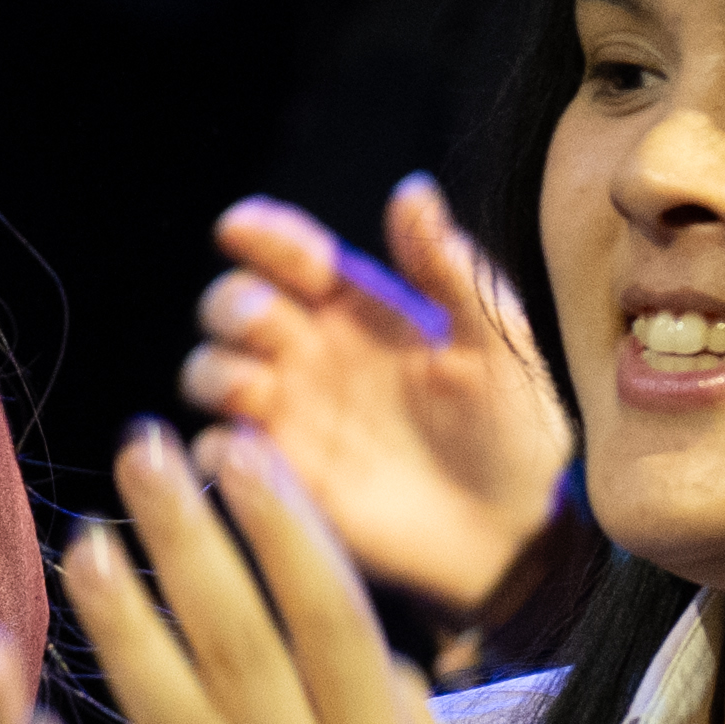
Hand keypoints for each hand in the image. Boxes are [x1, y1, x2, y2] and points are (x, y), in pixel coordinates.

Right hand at [179, 179, 567, 616]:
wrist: (515, 532)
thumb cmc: (514, 430)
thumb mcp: (496, 343)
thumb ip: (451, 270)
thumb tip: (410, 191)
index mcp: (355, 305)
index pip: (288, 251)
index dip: (270, 236)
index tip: (283, 245)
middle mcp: (308, 352)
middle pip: (231, 306)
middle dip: (233, 303)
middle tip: (265, 320)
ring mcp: (288, 416)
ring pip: (209, 373)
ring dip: (218, 371)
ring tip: (260, 390)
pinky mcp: (280, 479)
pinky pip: (216, 455)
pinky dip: (217, 448)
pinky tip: (252, 451)